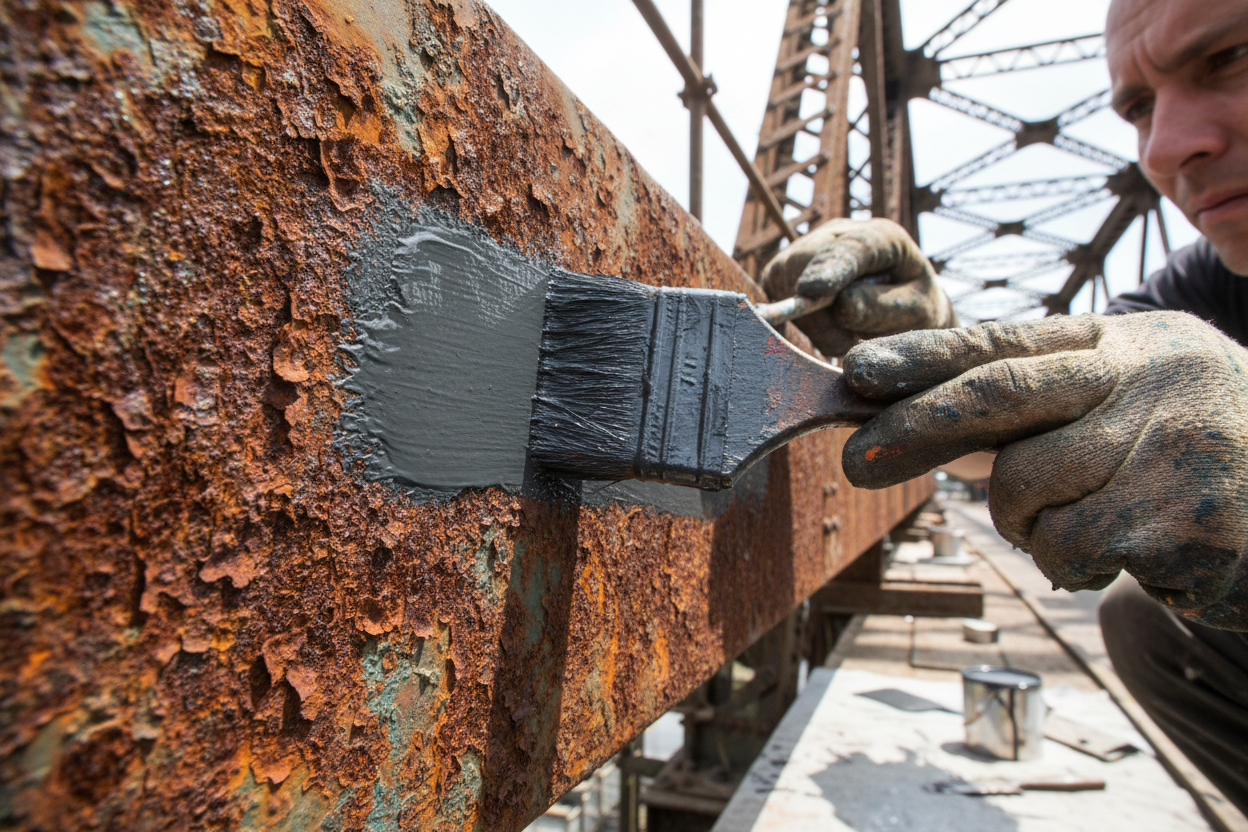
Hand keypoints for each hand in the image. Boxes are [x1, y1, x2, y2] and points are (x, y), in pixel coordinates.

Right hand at [760, 218, 955, 356]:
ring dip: (815, 323)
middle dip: (815, 308)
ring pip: (786, 284)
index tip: (810, 290)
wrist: (903, 303)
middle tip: (850, 339)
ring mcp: (809, 249)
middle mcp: (840, 234)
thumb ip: (883, 307)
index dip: (829, 267)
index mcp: (883, 237)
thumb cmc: (915, 306)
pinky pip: (779, 298)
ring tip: (850, 332)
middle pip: (804, 261)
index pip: (852, 247)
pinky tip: (830, 328)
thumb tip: (840, 304)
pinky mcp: (788, 271)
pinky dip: (805, 325)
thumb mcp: (917, 311)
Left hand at [840, 312, 1247, 627]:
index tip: (858, 372)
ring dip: (1027, 520)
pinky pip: (1066, 550)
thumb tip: (913, 417)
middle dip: (915, 429)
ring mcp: (1169, 444)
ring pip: (1022, 489)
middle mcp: (1148, 377)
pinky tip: (1126, 550)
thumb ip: (1042, 400)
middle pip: (998, 396)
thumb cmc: (1188, 453)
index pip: (1006, 342)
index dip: (924, 358)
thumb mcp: (1129, 398)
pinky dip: (1069, 562)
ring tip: (1090, 516)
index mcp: (1123, 343)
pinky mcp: (1182, 518)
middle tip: (856, 461)